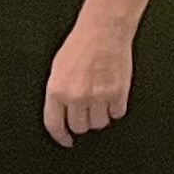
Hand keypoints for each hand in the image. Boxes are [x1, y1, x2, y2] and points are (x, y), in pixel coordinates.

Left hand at [44, 18, 135, 147]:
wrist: (103, 32)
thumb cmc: (79, 46)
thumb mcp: (57, 70)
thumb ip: (58, 93)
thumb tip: (61, 114)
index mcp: (57, 91)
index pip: (55, 124)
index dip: (60, 136)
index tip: (65, 141)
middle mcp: (77, 96)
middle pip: (80, 127)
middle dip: (82, 123)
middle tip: (85, 112)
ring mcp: (98, 96)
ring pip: (99, 123)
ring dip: (99, 117)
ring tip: (99, 101)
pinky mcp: (118, 94)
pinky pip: (117, 114)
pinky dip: (115, 109)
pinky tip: (112, 97)